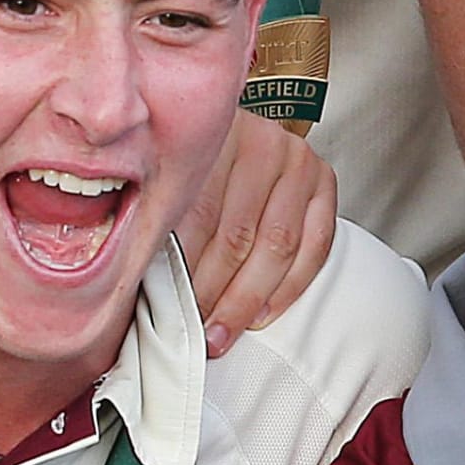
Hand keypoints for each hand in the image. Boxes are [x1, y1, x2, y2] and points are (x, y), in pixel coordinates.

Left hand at [175, 108, 337, 357]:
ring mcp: (299, 162)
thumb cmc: (198, 160)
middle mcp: (262, 143)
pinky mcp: (325, 182)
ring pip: (276, 246)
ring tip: (223, 332)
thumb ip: (162, 210)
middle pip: (236, 234)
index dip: (182, 266)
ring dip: (247, 298)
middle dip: (214, 291)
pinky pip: (315, 246)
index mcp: (213, 137)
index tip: (165, 306)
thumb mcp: (171, 169)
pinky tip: (261, 314)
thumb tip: (139, 275)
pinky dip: (287, 288)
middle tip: (195, 330)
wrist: (240, 132)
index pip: (197, 214)